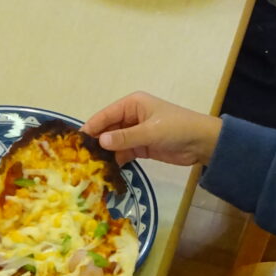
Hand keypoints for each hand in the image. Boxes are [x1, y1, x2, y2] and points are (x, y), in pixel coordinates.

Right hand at [82, 91, 221, 166]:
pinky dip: (115, 160)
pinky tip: (104, 171)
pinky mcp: (141, 147)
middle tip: (76, 161)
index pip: (105, 115)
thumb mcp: (151, 132)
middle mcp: (131, 116)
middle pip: (107, 129)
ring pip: (113, 142)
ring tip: (86, 169)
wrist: (202, 143)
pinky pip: (122, 153)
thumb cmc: (177, 128)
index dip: (90, 128)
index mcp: (133, 104)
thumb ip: (125, 138)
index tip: (73, 144)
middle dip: (95, 143)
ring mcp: (136, 132)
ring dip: (103, 154)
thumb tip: (100, 142)